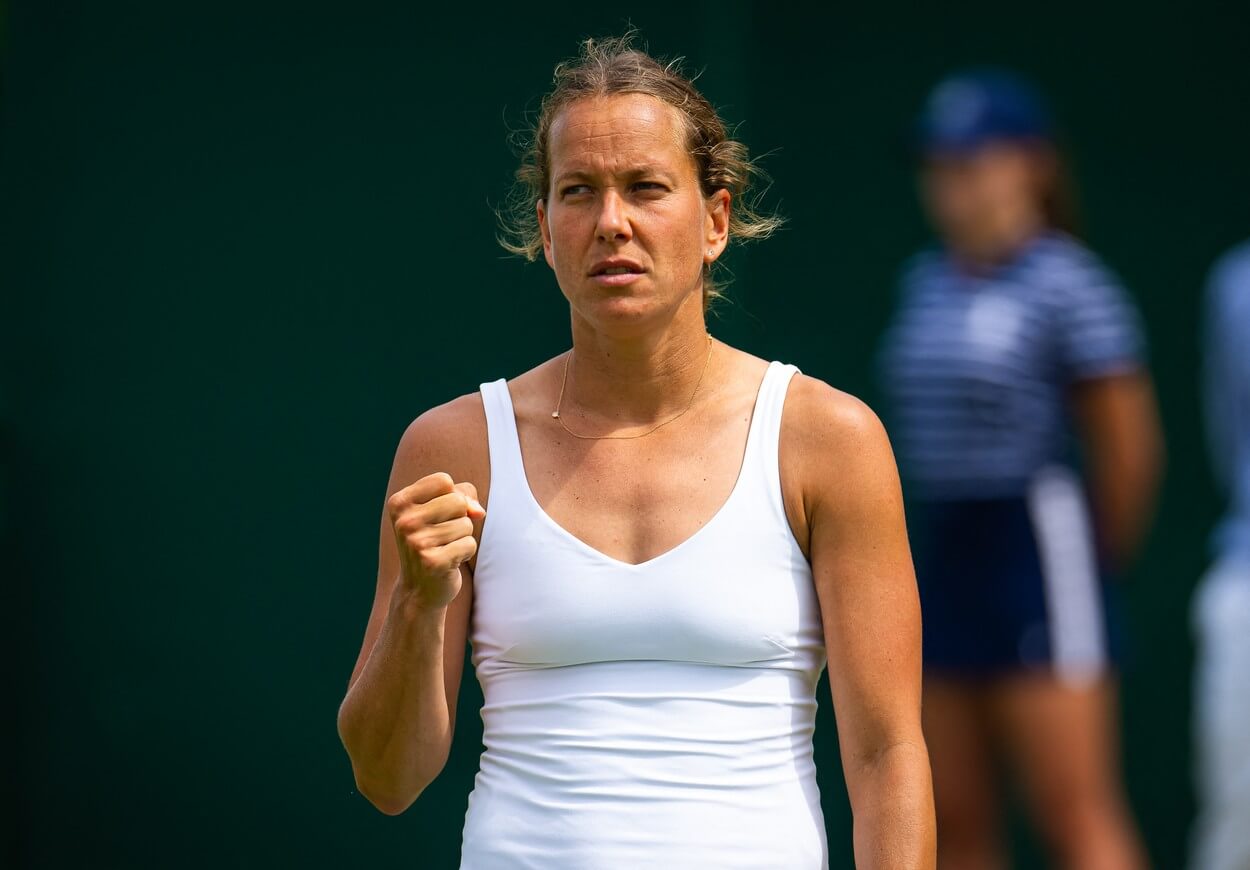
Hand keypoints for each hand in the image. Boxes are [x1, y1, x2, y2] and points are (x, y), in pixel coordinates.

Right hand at [386, 472, 485, 609]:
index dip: (452, 496)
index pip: (444, 481)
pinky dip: (465, 553)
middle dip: (460, 518)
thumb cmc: (434, 540)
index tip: (439, 515)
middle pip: (457, 501)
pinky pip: (469, 544)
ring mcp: (416, 543)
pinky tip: (448, 562)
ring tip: (444, 549)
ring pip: (466, 524)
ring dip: (462, 537)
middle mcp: (404, 521)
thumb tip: (478, 512)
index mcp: (399, 502)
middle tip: (442, 536)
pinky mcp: (432, 562)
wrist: (419, 589)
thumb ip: (463, 496)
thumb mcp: (442, 509)